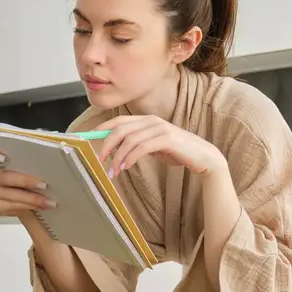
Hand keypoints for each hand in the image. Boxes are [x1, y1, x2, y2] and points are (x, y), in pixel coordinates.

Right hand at [0, 147, 55, 215]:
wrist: (25, 194)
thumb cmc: (27, 173)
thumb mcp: (27, 163)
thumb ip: (30, 157)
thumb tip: (52, 149)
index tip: (3, 158)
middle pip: (3, 178)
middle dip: (25, 181)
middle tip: (44, 185)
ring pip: (10, 196)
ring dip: (32, 199)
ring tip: (49, 201)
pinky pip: (11, 207)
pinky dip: (28, 207)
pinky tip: (42, 206)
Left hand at [95, 115, 226, 177]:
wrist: (203, 157)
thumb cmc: (178, 152)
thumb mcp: (154, 146)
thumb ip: (138, 144)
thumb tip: (116, 150)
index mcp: (147, 120)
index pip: (118, 121)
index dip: (101, 130)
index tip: (88, 141)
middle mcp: (151, 121)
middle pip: (120, 129)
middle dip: (106, 144)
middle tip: (98, 160)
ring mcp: (160, 128)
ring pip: (129, 139)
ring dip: (118, 156)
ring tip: (113, 171)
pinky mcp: (167, 139)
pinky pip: (141, 147)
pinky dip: (130, 158)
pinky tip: (125, 167)